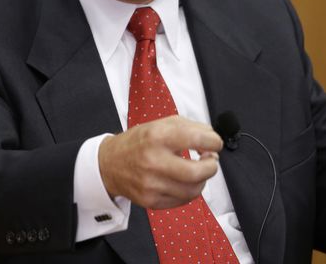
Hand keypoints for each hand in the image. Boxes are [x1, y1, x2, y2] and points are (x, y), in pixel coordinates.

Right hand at [98, 115, 222, 209]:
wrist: (110, 164)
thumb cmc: (139, 141)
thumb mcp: (162, 124)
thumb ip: (191, 127)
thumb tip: (212, 139)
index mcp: (157, 136)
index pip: (197, 139)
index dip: (214, 141)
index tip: (215, 143)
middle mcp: (153, 160)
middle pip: (197, 172)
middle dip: (212, 166)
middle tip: (211, 160)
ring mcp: (151, 184)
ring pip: (193, 190)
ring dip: (202, 180)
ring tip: (198, 170)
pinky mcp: (151, 201)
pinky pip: (182, 200)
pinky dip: (190, 191)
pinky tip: (185, 181)